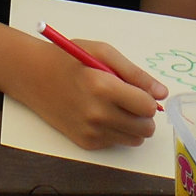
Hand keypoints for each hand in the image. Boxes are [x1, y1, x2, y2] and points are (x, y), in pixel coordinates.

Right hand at [19, 37, 163, 150]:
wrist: (33, 76)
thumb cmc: (69, 60)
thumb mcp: (102, 52)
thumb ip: (135, 73)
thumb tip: (162, 93)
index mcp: (102, 86)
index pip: (147, 106)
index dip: (147, 98)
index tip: (137, 90)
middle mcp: (97, 113)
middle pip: (145, 127)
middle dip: (143, 114)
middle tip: (127, 99)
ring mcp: (91, 131)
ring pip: (134, 138)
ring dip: (131, 124)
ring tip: (113, 106)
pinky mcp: (86, 142)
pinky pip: (116, 142)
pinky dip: (115, 130)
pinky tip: (98, 114)